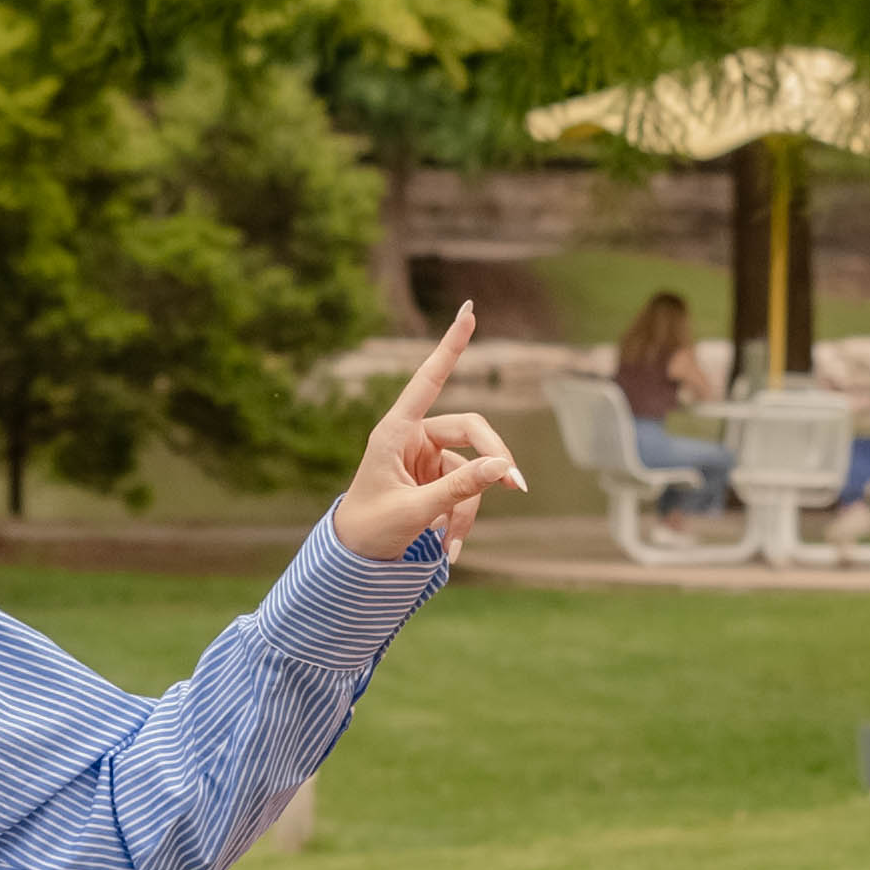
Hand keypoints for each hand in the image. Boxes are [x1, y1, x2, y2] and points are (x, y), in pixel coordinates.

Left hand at [329, 307, 524, 562]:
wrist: (354, 558)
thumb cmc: (370, 528)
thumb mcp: (416, 510)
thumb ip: (460, 488)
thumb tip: (504, 466)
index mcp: (395, 431)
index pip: (429, 379)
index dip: (450, 346)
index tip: (469, 311)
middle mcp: (413, 437)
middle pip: (471, 430)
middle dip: (493, 459)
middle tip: (515, 484)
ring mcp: (427, 458)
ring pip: (472, 471)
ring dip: (467, 509)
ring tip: (451, 546)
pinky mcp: (437, 479)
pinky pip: (466, 492)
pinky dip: (461, 519)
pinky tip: (448, 549)